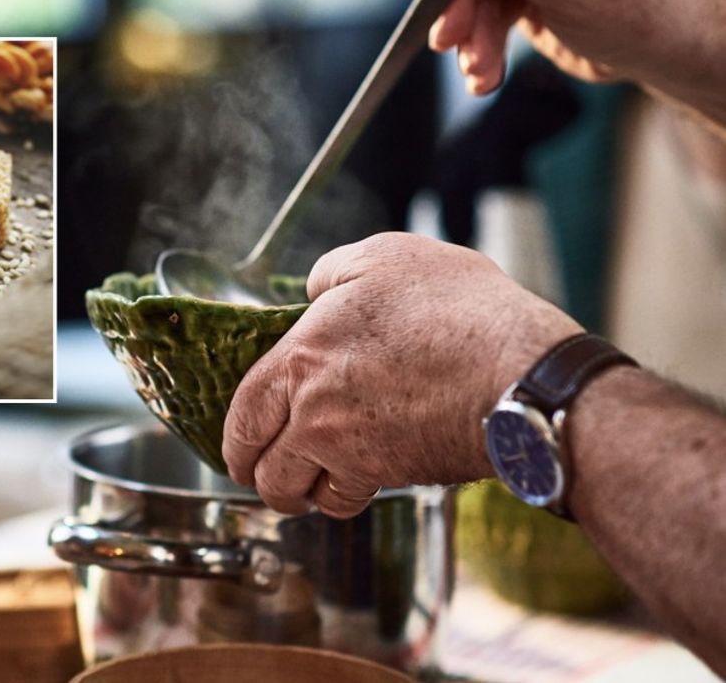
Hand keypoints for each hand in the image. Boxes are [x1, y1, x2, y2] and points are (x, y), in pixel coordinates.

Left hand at [222, 233, 581, 517]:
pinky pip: (348, 500)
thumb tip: (314, 291)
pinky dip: (346, 497)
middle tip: (264, 476)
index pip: (245, 409)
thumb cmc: (459, 309)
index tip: (239, 446)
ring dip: (300, 492)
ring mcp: (349, 449)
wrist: (520, 373)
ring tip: (309, 485)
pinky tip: (357, 482)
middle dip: (257, 476)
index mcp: (300, 357)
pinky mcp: (388, 475)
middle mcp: (313, 412)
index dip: (237, 434)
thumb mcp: (386, 257)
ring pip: (301, 492)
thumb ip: (333, 274)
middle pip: (262, 467)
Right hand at [429, 0, 714, 94]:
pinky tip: (483, 80)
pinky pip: (488, 26)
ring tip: (479, 76)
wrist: (653, 51)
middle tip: (446, 44)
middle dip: (462, 16)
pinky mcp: (527, 2)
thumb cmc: (624, 11)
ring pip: (479, 5)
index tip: (436, 9)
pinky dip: (482, 55)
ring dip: (472, 46)